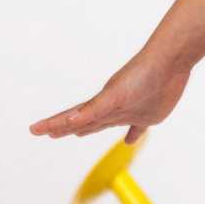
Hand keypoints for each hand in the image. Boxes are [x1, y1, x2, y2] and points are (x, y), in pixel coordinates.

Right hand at [30, 52, 189, 142]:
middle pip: (84, 122)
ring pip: (104, 124)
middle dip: (65, 128)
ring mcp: (130, 111)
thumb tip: (70, 121)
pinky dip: (132, 135)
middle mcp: (112, 109)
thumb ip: (94, 109)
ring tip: (77, 133)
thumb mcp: (115, 94)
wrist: (169, 63)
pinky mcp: (149, 114)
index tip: (34, 130)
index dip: (53, 124)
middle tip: (48, 133)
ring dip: (90, 129)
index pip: (72, 118)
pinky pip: (137, 129)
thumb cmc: (142, 75)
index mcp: (101, 105)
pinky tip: (129, 140)